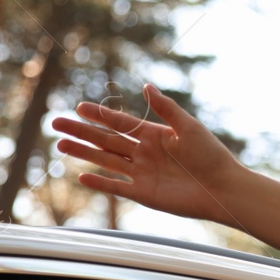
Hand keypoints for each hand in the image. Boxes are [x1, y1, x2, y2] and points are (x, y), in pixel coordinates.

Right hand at [50, 85, 244, 222]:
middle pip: (106, 140)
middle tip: (56, 124)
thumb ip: (167, 109)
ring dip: (84, 153)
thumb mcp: (189, 128)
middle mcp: (145, 153)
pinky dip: (100, 182)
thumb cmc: (211, 156)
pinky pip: (117, 187)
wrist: (223, 189)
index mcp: (155, 135)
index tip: (79, 107)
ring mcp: (143, 173)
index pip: (120, 123)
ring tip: (61, 144)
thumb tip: (146, 86)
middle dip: (82, 131)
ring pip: (106, 160)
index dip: (100, 115)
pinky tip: (81, 176)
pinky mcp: (144, 193)